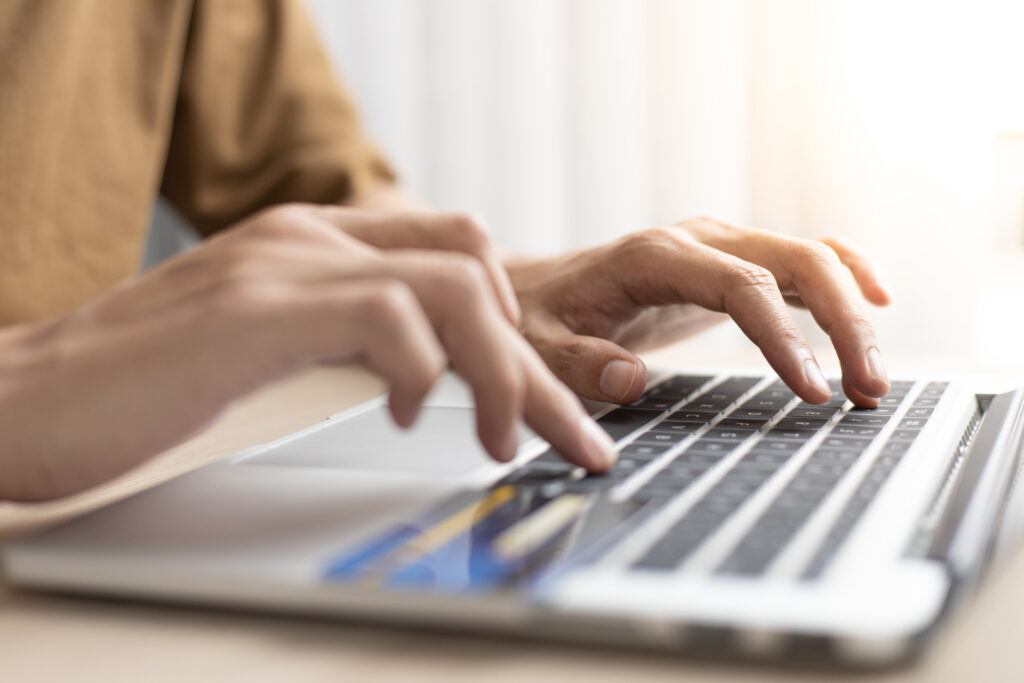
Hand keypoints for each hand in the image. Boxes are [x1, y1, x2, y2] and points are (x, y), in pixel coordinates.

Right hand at [0, 205, 613, 501]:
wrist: (21, 400)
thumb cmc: (141, 388)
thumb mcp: (268, 346)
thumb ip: (340, 336)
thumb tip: (424, 372)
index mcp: (313, 243)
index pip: (452, 248)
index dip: (514, 319)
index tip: (545, 394)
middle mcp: (306, 237)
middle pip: (472, 264)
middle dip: (534, 360)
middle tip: (568, 435)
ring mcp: (282, 265)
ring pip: (451, 284)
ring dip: (500, 372)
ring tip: (503, 440)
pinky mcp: (255, 310)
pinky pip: (387, 316)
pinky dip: (421, 373)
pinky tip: (407, 418)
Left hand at [509, 217, 890, 407]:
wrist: (537, 288)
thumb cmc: (537, 318)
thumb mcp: (536, 346)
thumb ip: (575, 362)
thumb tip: (630, 379)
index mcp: (654, 256)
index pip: (741, 286)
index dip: (783, 337)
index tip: (812, 390)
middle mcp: (697, 239)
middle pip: (795, 261)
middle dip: (843, 322)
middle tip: (869, 388)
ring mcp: (719, 245)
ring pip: (808, 258)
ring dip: (853, 310)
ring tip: (874, 377)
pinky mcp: (731, 262)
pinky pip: (799, 259)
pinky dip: (844, 275)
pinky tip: (878, 301)